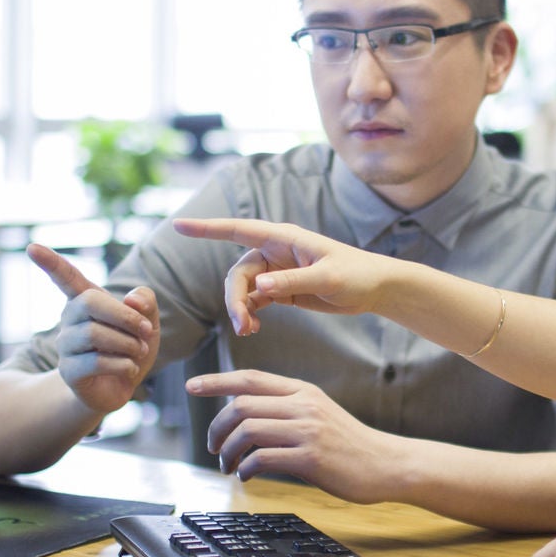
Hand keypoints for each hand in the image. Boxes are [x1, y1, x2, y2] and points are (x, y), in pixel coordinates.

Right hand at [28, 243, 159, 416]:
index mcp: (85, 300)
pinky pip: (96, 362)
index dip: (51, 262)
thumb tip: (132, 299)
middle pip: (90, 302)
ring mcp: (66, 346)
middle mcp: (69, 319)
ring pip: (95, 334)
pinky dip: (123, 365)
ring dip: (129, 344)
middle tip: (146, 330)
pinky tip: (130, 368)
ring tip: (139, 352)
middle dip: (125, 315)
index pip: (66, 277)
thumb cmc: (131, 347)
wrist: (120, 388)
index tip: (32, 247)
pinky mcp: (69, 372)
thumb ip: (146, 303)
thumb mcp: (148, 322)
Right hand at [171, 217, 391, 335]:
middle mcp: (275, 251)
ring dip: (241, 309)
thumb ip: (292, 282)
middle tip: (243, 325)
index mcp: (284, 238)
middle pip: (237, 272)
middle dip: (234, 298)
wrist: (376, 289)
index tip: (178, 225)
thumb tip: (258, 287)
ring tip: (249, 331)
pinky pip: (254, 300)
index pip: (238, 230)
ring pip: (243, 289)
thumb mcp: (327, 279)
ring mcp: (276, 270)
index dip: (207, 228)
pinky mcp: (282, 289)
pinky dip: (249, 314)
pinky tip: (254, 329)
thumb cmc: (357, 275)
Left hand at [189, 368, 399, 502]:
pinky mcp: (311, 458)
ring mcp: (308, 430)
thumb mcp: (319, 414)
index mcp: (303, 391)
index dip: (217, 381)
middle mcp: (303, 406)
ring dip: (227, 451)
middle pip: (242, 405)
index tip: (191, 386)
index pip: (250, 378)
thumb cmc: (349, 444)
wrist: (387, 464)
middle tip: (212, 447)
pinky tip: (246, 476)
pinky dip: (245, 468)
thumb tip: (245, 417)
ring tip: (227, 466)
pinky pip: (262, 458)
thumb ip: (286, 410)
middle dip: (216, 427)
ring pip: (248, 430)